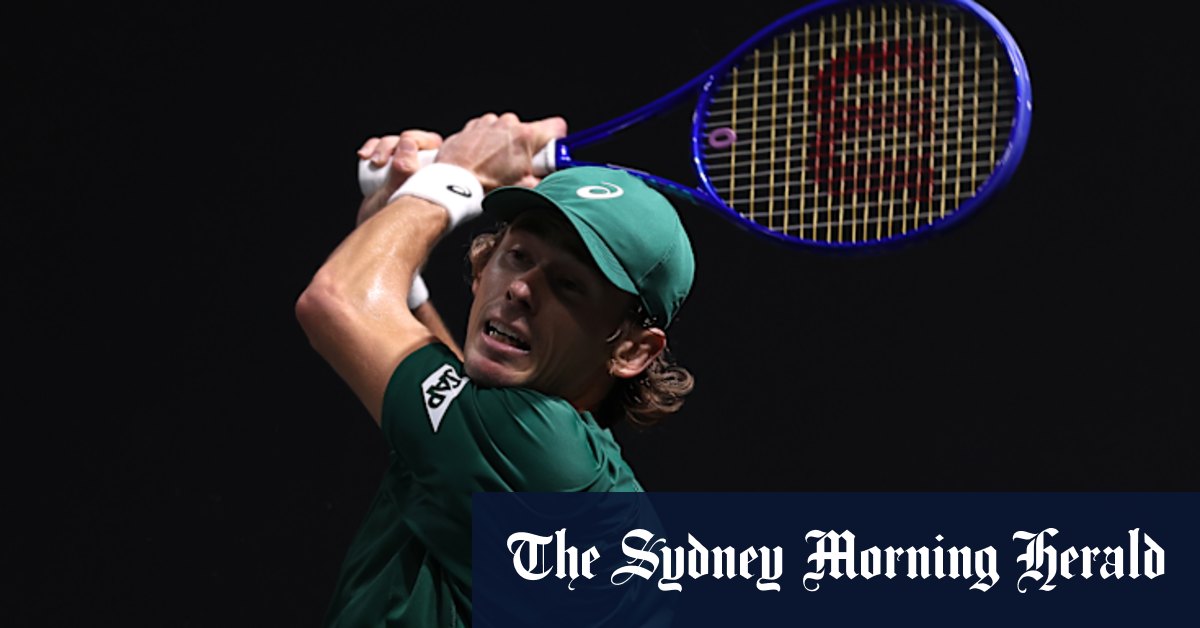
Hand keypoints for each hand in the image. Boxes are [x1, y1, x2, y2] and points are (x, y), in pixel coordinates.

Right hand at [355, 129, 443, 224]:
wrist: (378, 236)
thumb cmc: (397, 222)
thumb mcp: (401, 194)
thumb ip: (406, 169)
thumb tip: (407, 142)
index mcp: (437, 174)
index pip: (432, 143)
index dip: (415, 141)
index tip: (399, 155)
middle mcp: (423, 169)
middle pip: (410, 140)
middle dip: (393, 145)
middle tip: (380, 161)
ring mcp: (405, 169)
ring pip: (395, 142)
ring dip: (381, 147)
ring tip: (372, 161)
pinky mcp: (387, 170)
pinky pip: (380, 148)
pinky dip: (371, 148)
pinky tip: (364, 157)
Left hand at [435, 113, 567, 189]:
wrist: (452, 184)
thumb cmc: (484, 186)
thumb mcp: (524, 188)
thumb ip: (544, 179)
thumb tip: (552, 179)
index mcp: (525, 136)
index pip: (557, 127)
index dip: (557, 140)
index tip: (551, 152)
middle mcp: (507, 124)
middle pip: (528, 131)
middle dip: (526, 147)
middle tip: (518, 168)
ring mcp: (488, 123)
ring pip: (506, 130)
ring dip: (504, 144)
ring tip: (496, 166)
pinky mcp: (472, 126)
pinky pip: (487, 131)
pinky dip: (487, 143)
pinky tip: (483, 160)